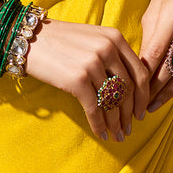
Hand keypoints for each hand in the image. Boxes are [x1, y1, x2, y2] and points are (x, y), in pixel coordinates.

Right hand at [26, 18, 149, 142]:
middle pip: (128, 90)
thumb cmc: (61, 41)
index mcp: (115, 37)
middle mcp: (107, 48)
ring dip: (116, 123)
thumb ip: (112, 55)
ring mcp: (93, 64)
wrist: (29, 39)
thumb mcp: (93, 38)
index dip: (143, 97)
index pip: (139, 72)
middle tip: (129, 129)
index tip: (142, 112)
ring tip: (117, 135)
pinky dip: (99, 124)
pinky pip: (94, 109)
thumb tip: (129, 87)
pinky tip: (100, 133)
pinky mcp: (77, 79)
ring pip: (112, 102)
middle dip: (130, 114)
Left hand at [138, 0, 172, 110]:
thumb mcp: (153, 10)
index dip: (145, 74)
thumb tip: (140, 70)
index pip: (157, 49)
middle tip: (139, 105)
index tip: (132, 90)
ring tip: (153, 105)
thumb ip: (148, 39)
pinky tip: (171, 92)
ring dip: (170, 91)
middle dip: (156, 87)